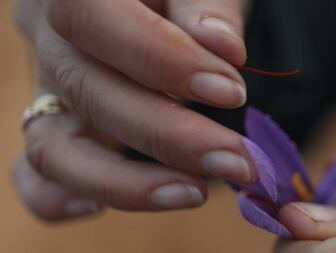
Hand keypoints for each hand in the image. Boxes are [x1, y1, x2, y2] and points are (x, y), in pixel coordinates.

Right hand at [14, 0, 253, 220]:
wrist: (145, 3)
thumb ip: (205, 5)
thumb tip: (223, 50)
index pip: (93, 17)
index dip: (159, 59)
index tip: (229, 92)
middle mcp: (49, 41)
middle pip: (85, 92)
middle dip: (165, 135)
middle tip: (235, 160)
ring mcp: (46, 90)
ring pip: (54, 147)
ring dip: (125, 182)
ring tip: (193, 192)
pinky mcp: (55, 126)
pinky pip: (37, 171)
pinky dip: (60, 197)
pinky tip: (105, 205)